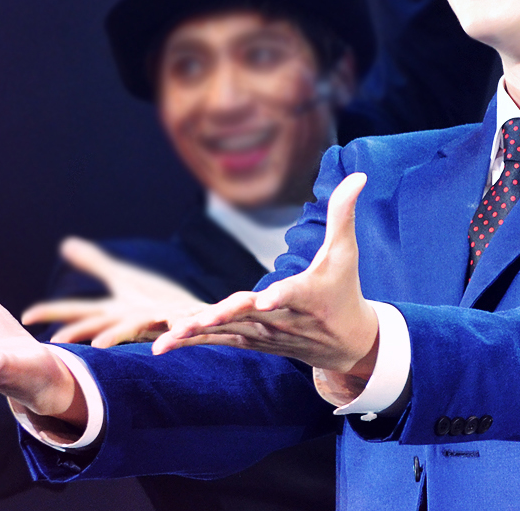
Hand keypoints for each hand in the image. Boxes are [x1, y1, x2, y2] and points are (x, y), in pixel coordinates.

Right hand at [21, 237, 206, 347]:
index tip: (26, 316)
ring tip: (99, 345)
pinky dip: (170, 335)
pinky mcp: (182, 322)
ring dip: (116, 336)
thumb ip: (95, 263)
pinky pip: (176, 329)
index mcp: (114, 311)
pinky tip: (161, 344)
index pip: (78, 312)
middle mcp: (131, 319)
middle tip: (55, 342)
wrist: (197, 318)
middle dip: (78, 332)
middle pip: (99, 324)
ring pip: (133, 329)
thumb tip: (65, 244)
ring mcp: (156, 323)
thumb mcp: (124, 278)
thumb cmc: (158, 302)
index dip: (53, 312)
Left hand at [154, 173, 379, 379]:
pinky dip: (191, 340)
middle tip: (200, 320)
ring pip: (226, 331)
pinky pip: (216, 340)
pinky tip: (161, 341)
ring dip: (196, 332)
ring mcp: (263, 332)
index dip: (281, 296)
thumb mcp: (346, 252)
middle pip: (249, 315)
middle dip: (223, 317)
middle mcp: (281, 318)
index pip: (294, 294)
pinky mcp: (248, 340)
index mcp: (308, 296)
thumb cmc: (344, 290)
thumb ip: (344, 213)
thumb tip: (358, 175)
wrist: (346, 344)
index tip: (268, 300)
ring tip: (167, 336)